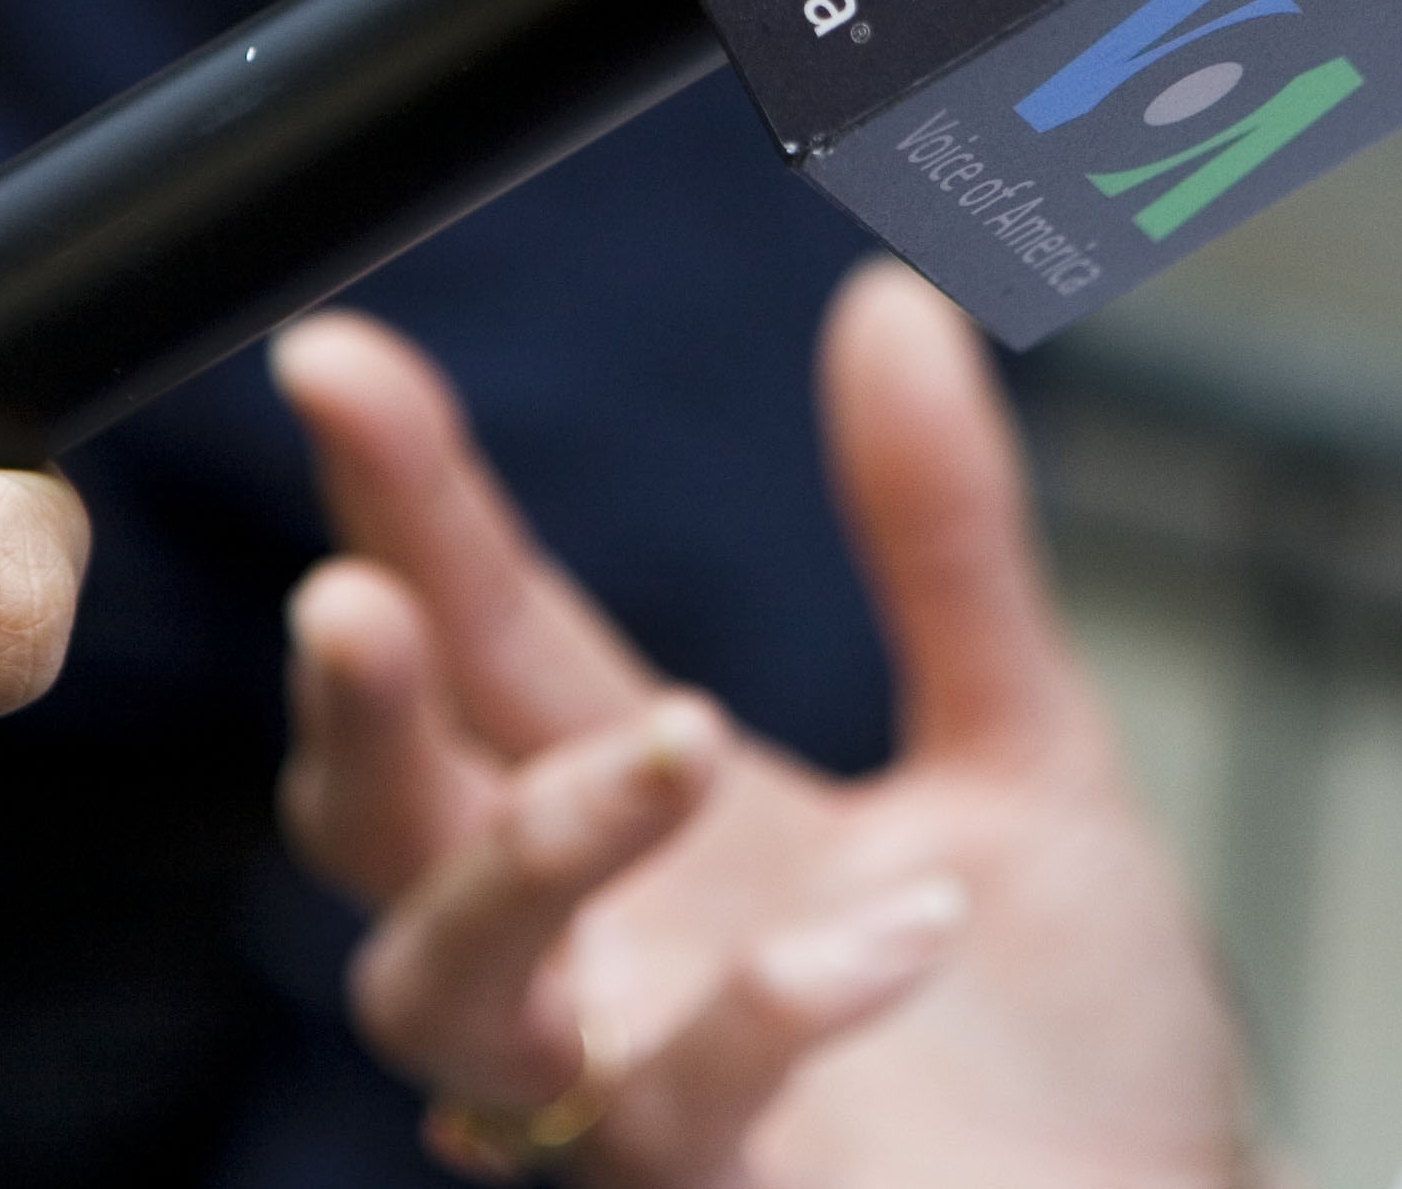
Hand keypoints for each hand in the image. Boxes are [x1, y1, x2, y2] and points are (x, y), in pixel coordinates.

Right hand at [275, 263, 1258, 1188]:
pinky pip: (668, 1115)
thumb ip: (940, 538)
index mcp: (643, 812)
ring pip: (443, 991)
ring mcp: (633, 1095)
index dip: (399, 495)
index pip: (478, 629)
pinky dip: (770, 1007)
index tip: (335, 357)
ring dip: (527, 856)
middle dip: (353, 710)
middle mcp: (599, 949)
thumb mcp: (1020, 745)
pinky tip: (904, 921)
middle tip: (352, 598)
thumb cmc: (1066, 1040)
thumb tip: (894, 295)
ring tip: (682, 738)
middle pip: (378, 827)